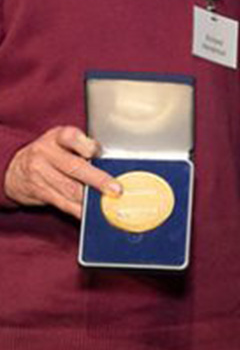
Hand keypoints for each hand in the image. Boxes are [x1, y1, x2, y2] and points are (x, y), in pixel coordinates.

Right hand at [4, 126, 120, 218]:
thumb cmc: (50, 151)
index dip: (88, 146)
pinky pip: (62, 202)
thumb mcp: (63, 139)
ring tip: (107, 203)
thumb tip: (107, 161)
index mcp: (56, 136)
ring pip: (69, 188)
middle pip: (74, 167)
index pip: (72, 138)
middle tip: (115, 189)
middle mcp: (46, 153)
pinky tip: (89, 213)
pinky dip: (78, 209)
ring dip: (90, 198)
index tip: (99, 154)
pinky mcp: (39, 192)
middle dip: (97, 180)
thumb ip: (83, 145)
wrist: (14, 169)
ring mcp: (40, 173)